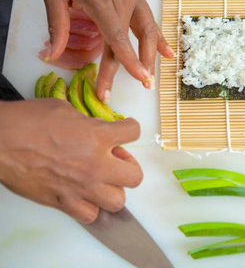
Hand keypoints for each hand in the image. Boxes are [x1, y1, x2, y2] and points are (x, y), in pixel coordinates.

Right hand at [0, 99, 142, 222]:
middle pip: (135, 177)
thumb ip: (89, 123)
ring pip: (118, 201)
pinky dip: (90, 206)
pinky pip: (90, 215)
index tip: (124, 130)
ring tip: (100, 180)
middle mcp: (95, 165)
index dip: (130, 128)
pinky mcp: (63, 202)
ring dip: (112, 189)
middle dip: (129, 166)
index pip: (134, 132)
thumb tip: (98, 130)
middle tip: (114, 160)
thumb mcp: (65, 110)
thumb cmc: (27, 120)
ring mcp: (80, 187)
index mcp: (97, 137)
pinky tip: (82, 194)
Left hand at [43, 0, 173, 100]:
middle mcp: (122, 3)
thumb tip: (52, 55)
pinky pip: (152, 21)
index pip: (118, 39)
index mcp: (100, 3)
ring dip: (151, 58)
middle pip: (131, 42)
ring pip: (147, 33)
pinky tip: (167, 54)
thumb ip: (56, 25)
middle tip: (138, 89)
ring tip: (151, 78)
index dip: (129, 62)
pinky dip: (160, 40)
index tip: (138, 79)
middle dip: (134, 69)